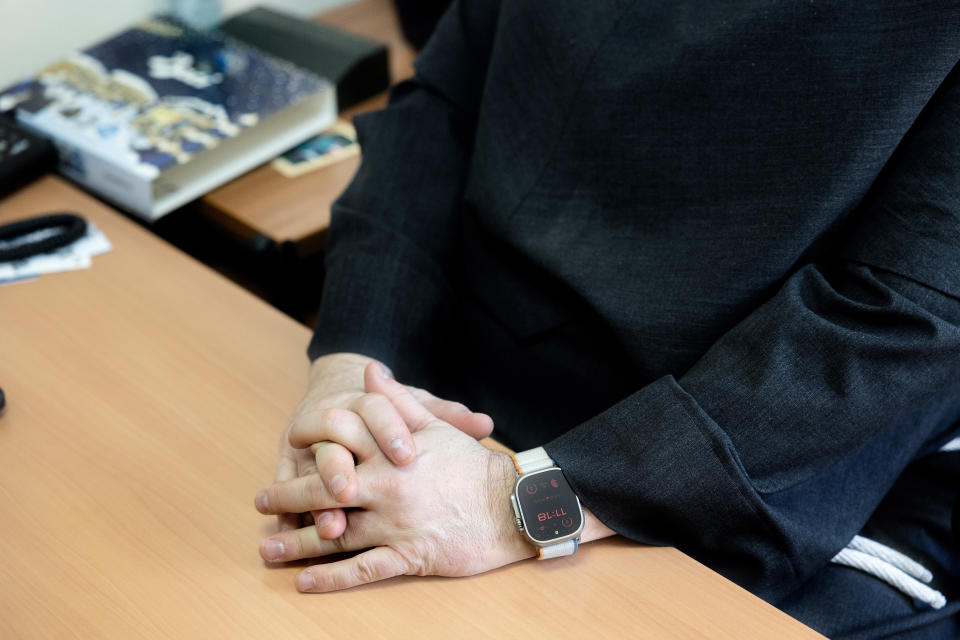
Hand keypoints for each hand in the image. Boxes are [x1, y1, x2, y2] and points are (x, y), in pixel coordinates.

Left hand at [256, 369, 533, 590]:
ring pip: (334, 534)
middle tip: (260, 503)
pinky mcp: (407, 556)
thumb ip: (397, 400)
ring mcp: (394, 525)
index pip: (337, 445)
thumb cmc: (473, 465)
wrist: (511, 505)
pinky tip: (306, 581)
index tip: (287, 449)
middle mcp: (386, 489)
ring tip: (267, 549)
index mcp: (390, 455)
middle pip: (323, 492)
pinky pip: (361, 570)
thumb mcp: (435, 425)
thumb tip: (371, 369)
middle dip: (287, 497)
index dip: (307, 447)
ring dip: (297, 542)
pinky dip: (330, 578)